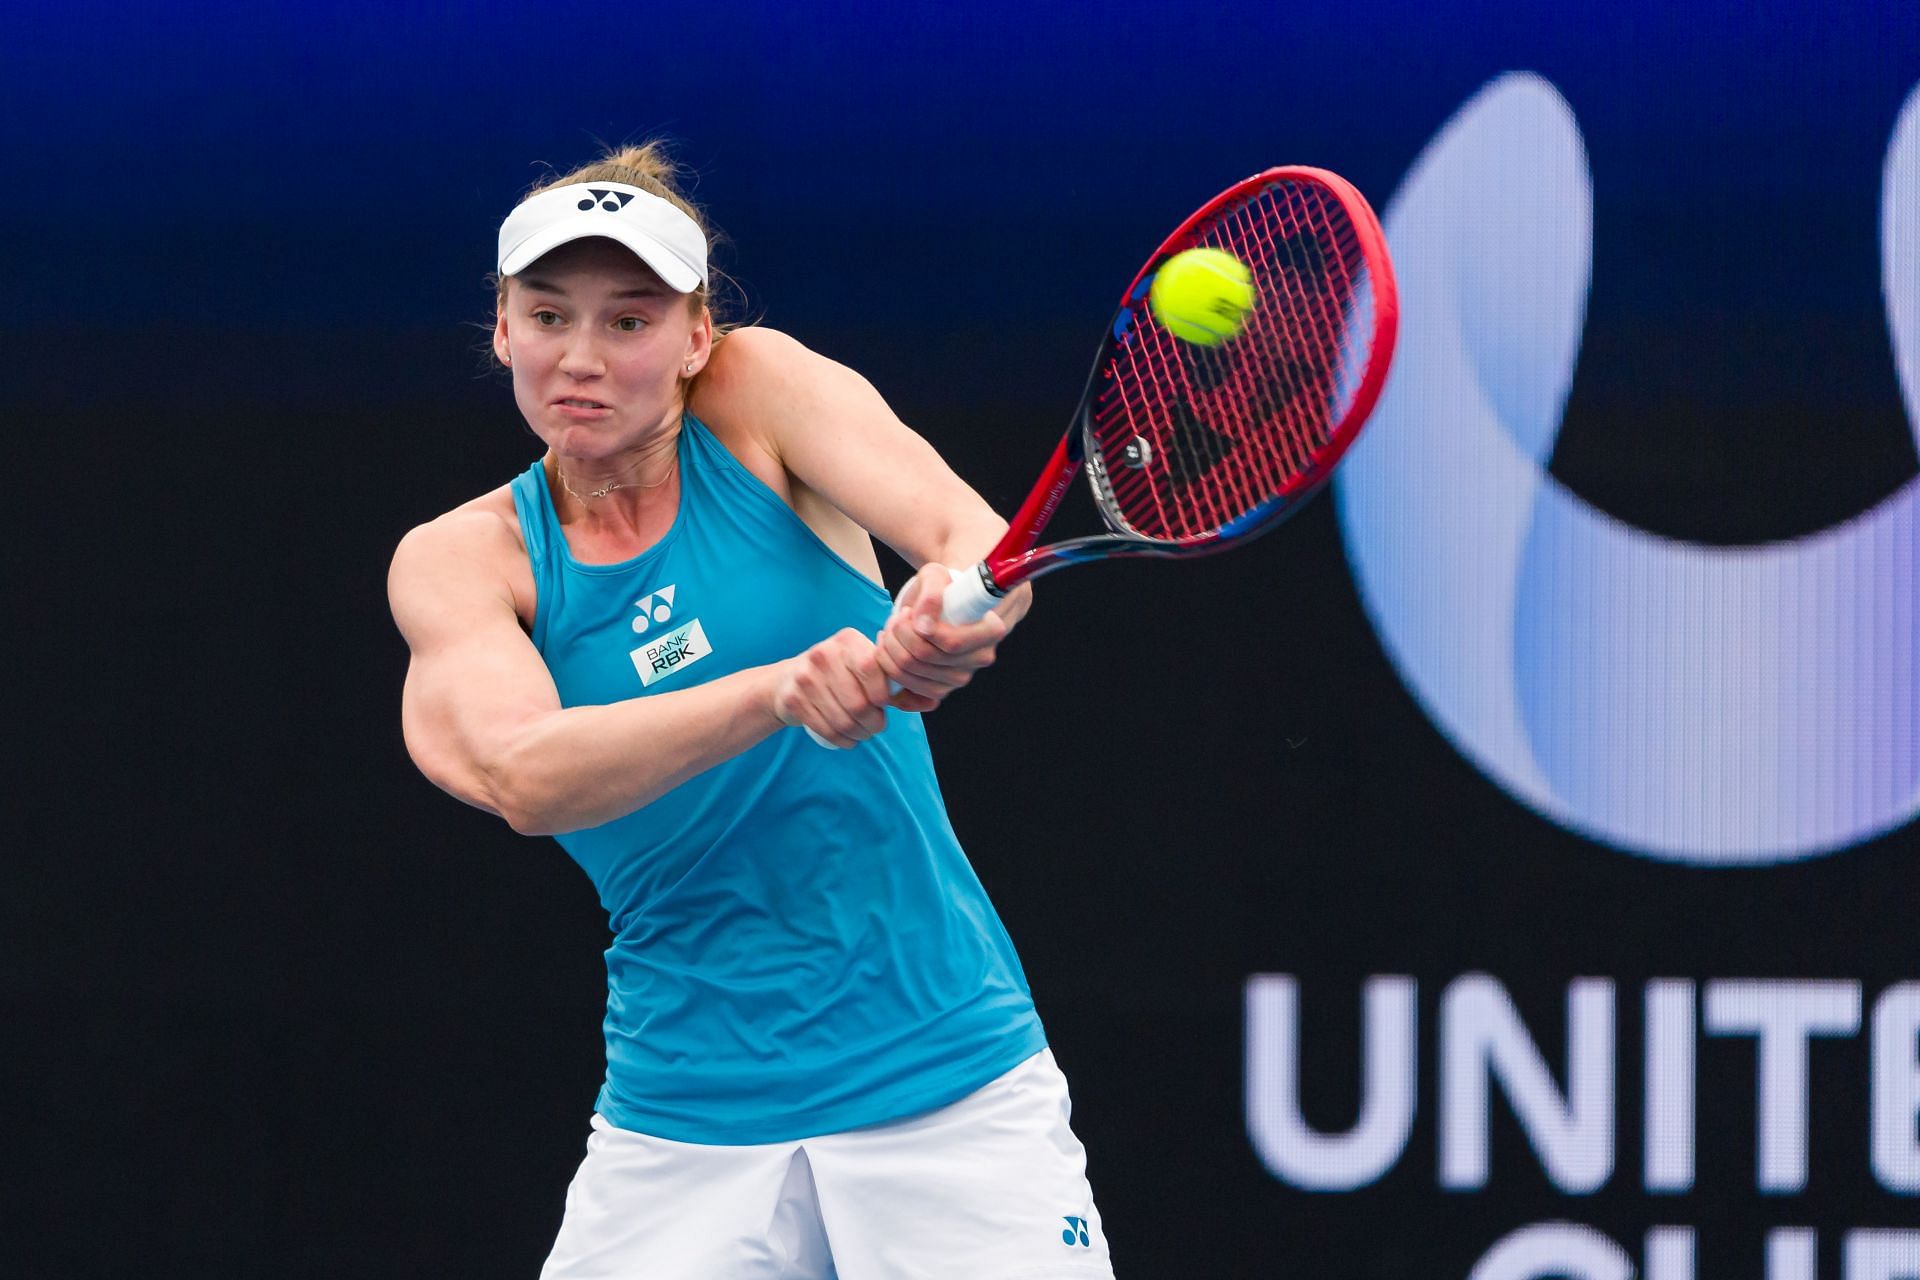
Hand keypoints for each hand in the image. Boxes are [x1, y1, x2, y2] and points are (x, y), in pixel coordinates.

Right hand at [770, 629, 893, 748]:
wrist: (789, 680)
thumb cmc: (841, 675)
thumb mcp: (865, 668)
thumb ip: (896, 684)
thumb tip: (928, 703)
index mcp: (847, 641)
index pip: (872, 669)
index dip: (882, 695)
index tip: (883, 704)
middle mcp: (824, 654)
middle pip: (859, 703)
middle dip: (874, 723)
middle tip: (876, 726)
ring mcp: (805, 677)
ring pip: (844, 721)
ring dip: (860, 735)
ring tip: (863, 732)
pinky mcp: (793, 699)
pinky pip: (826, 730)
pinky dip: (842, 741)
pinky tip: (848, 739)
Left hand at [875, 563, 1031, 709]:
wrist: (945, 606)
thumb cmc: (943, 588)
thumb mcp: (936, 575)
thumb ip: (931, 593)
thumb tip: (922, 623)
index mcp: (990, 631)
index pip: (951, 643)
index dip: (920, 632)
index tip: (907, 612)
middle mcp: (979, 659)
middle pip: (925, 658)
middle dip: (897, 636)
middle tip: (894, 619)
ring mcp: (960, 678)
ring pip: (912, 674)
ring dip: (890, 651)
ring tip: (889, 631)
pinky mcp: (941, 691)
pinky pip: (909, 694)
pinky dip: (890, 673)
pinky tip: (888, 652)